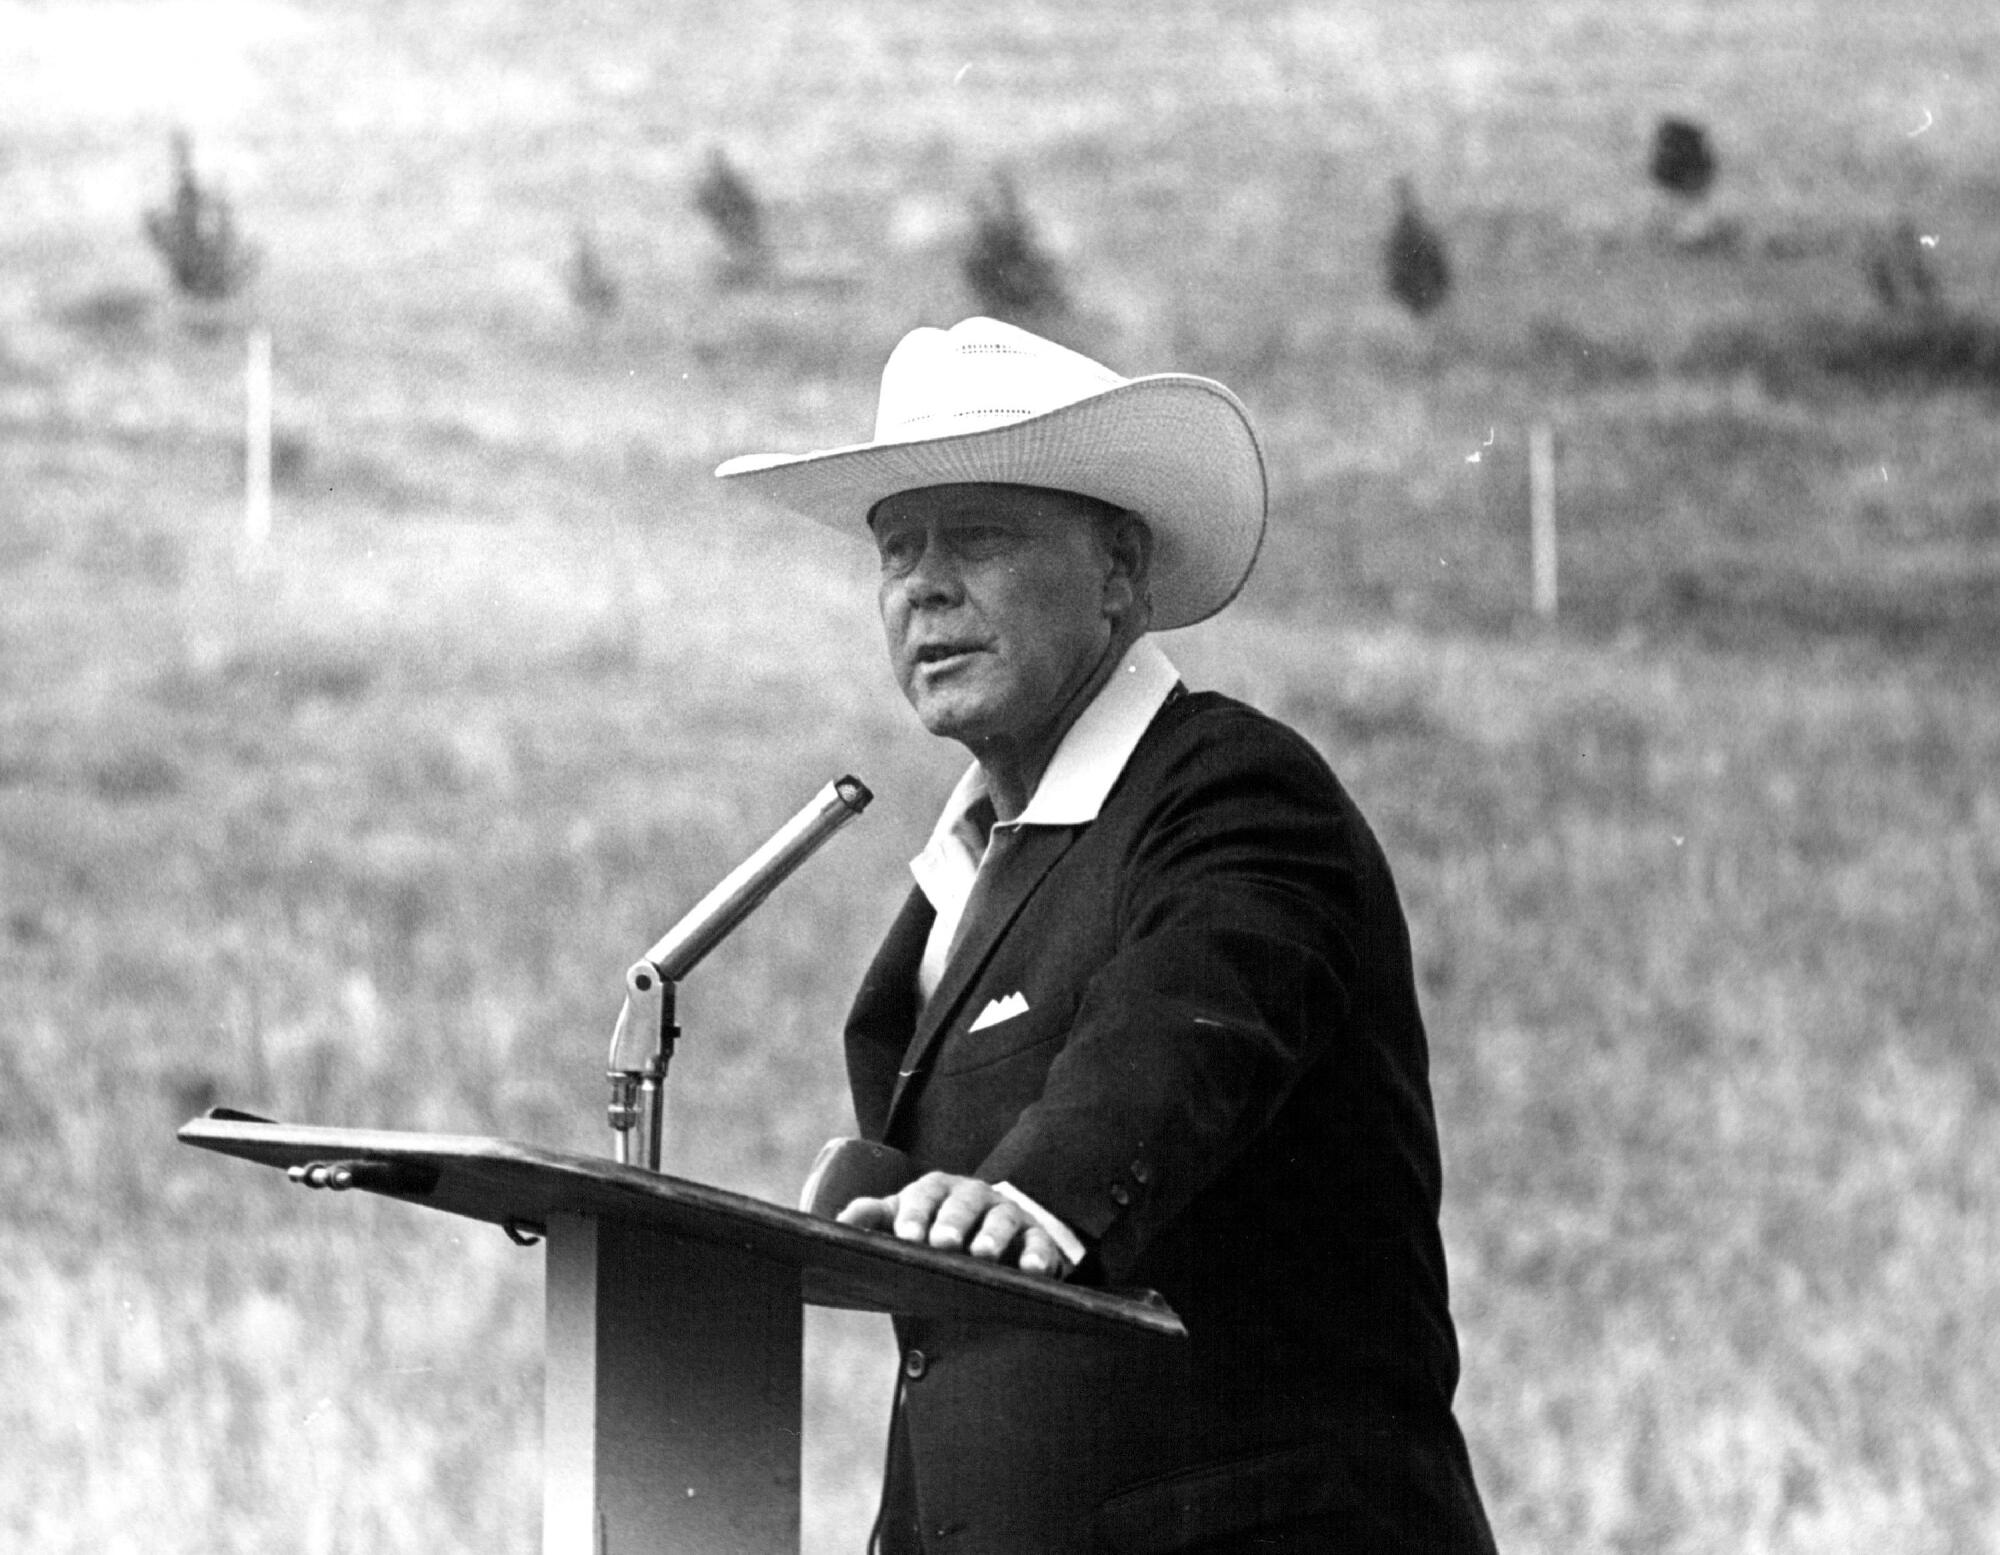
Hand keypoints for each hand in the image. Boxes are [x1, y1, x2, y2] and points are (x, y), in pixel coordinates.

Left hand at [836, 1171, 1070, 1277]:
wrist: (992, 1228)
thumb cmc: (937, 1224)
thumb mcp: (906, 1217)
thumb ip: (874, 1216)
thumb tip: (838, 1221)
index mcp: (938, 1191)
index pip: (924, 1194)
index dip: (915, 1213)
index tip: (906, 1235)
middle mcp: (973, 1196)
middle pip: (963, 1203)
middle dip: (952, 1221)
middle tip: (942, 1243)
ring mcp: (1006, 1214)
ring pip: (1001, 1219)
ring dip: (992, 1236)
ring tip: (983, 1255)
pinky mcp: (1036, 1236)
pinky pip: (1039, 1242)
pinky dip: (1038, 1255)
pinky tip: (1033, 1270)